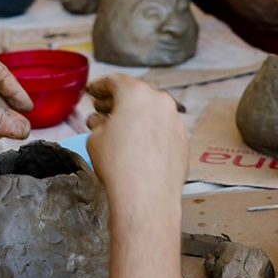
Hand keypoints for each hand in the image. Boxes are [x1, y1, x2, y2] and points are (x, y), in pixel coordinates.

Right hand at [86, 75, 187, 203]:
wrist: (147, 195)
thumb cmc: (119, 164)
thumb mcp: (96, 137)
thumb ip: (100, 122)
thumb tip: (103, 122)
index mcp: (138, 94)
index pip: (115, 82)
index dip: (100, 87)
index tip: (93, 92)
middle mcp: (162, 103)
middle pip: (137, 96)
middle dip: (118, 102)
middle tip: (103, 109)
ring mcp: (176, 122)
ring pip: (153, 114)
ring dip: (137, 118)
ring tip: (120, 130)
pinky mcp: (184, 142)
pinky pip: (163, 131)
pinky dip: (151, 133)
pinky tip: (139, 145)